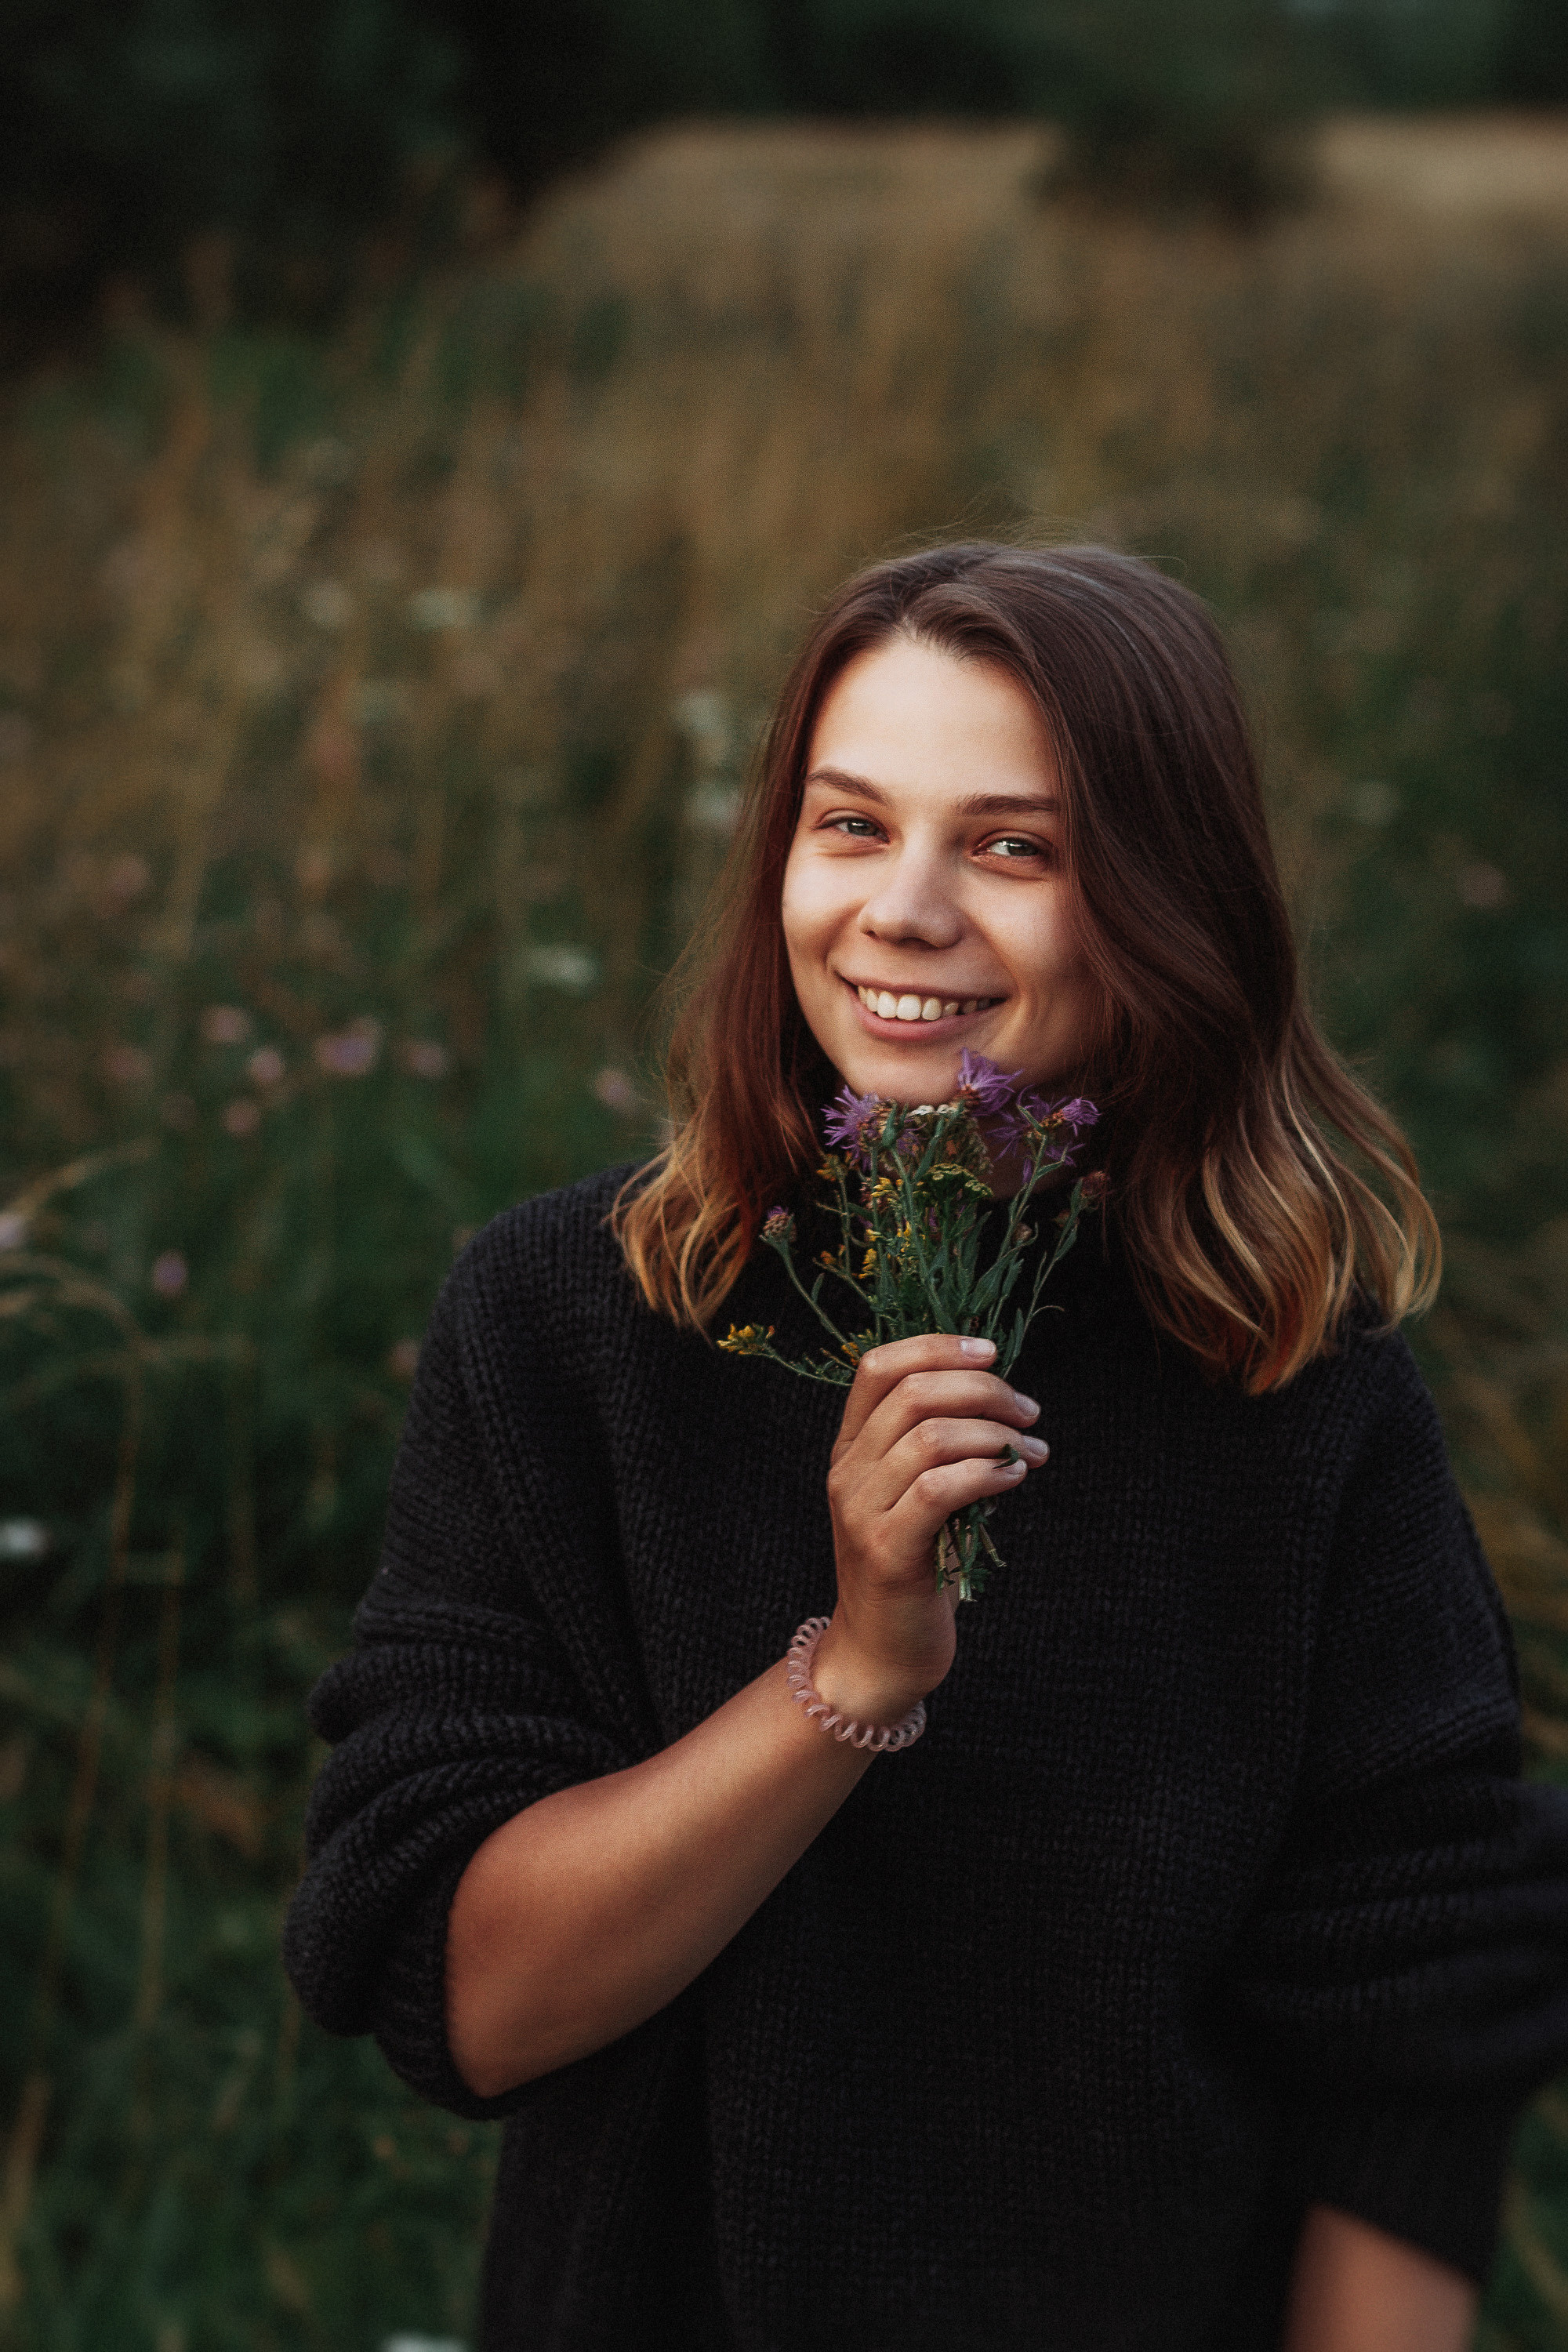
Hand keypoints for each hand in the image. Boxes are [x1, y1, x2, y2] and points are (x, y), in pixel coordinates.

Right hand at [813, 1333, 1047, 1722]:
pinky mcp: (886, 1551)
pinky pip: (939, 1490)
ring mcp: (861, 1511)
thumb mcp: (915, 1494)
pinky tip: (1015, 1479)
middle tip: (1028, 1410)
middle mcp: (847, 1471)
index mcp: (850, 1448)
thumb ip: (935, 1445)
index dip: (937, 1347)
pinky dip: (987, 1473)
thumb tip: (999, 1394)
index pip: (878, 1367)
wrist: (881, 1652)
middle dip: (983, 1389)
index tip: (992, 1353)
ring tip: (1031, 1450)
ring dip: (995, 1434)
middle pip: (913, 1392)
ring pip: (929, 1436)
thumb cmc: (913, 1569)